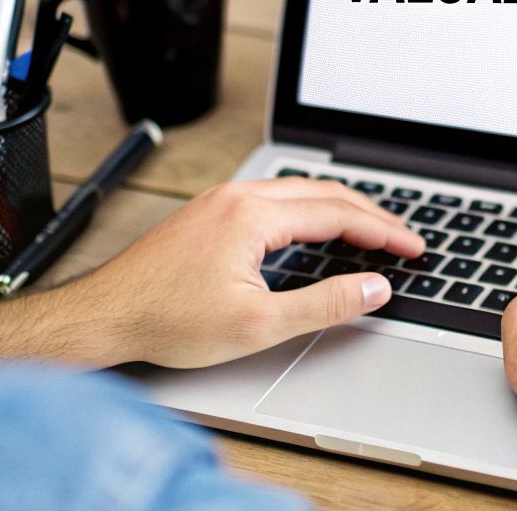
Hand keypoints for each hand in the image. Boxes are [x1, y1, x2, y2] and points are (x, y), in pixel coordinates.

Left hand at [0, 176, 423, 368]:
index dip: (383, 231)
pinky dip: (310, 211)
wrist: (103, 317)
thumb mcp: (258, 325)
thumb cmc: (167, 320)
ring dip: (340, 208)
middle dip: (371, 214)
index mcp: (253, 215)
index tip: (413, 247)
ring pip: (298, 191)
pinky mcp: (208, 213)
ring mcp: (220, 200)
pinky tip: (316, 231)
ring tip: (371, 231)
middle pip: (323, 192)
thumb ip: (324, 304)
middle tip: (404, 238)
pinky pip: (274, 198)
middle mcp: (237, 196)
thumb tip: (374, 288)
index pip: (338, 212)